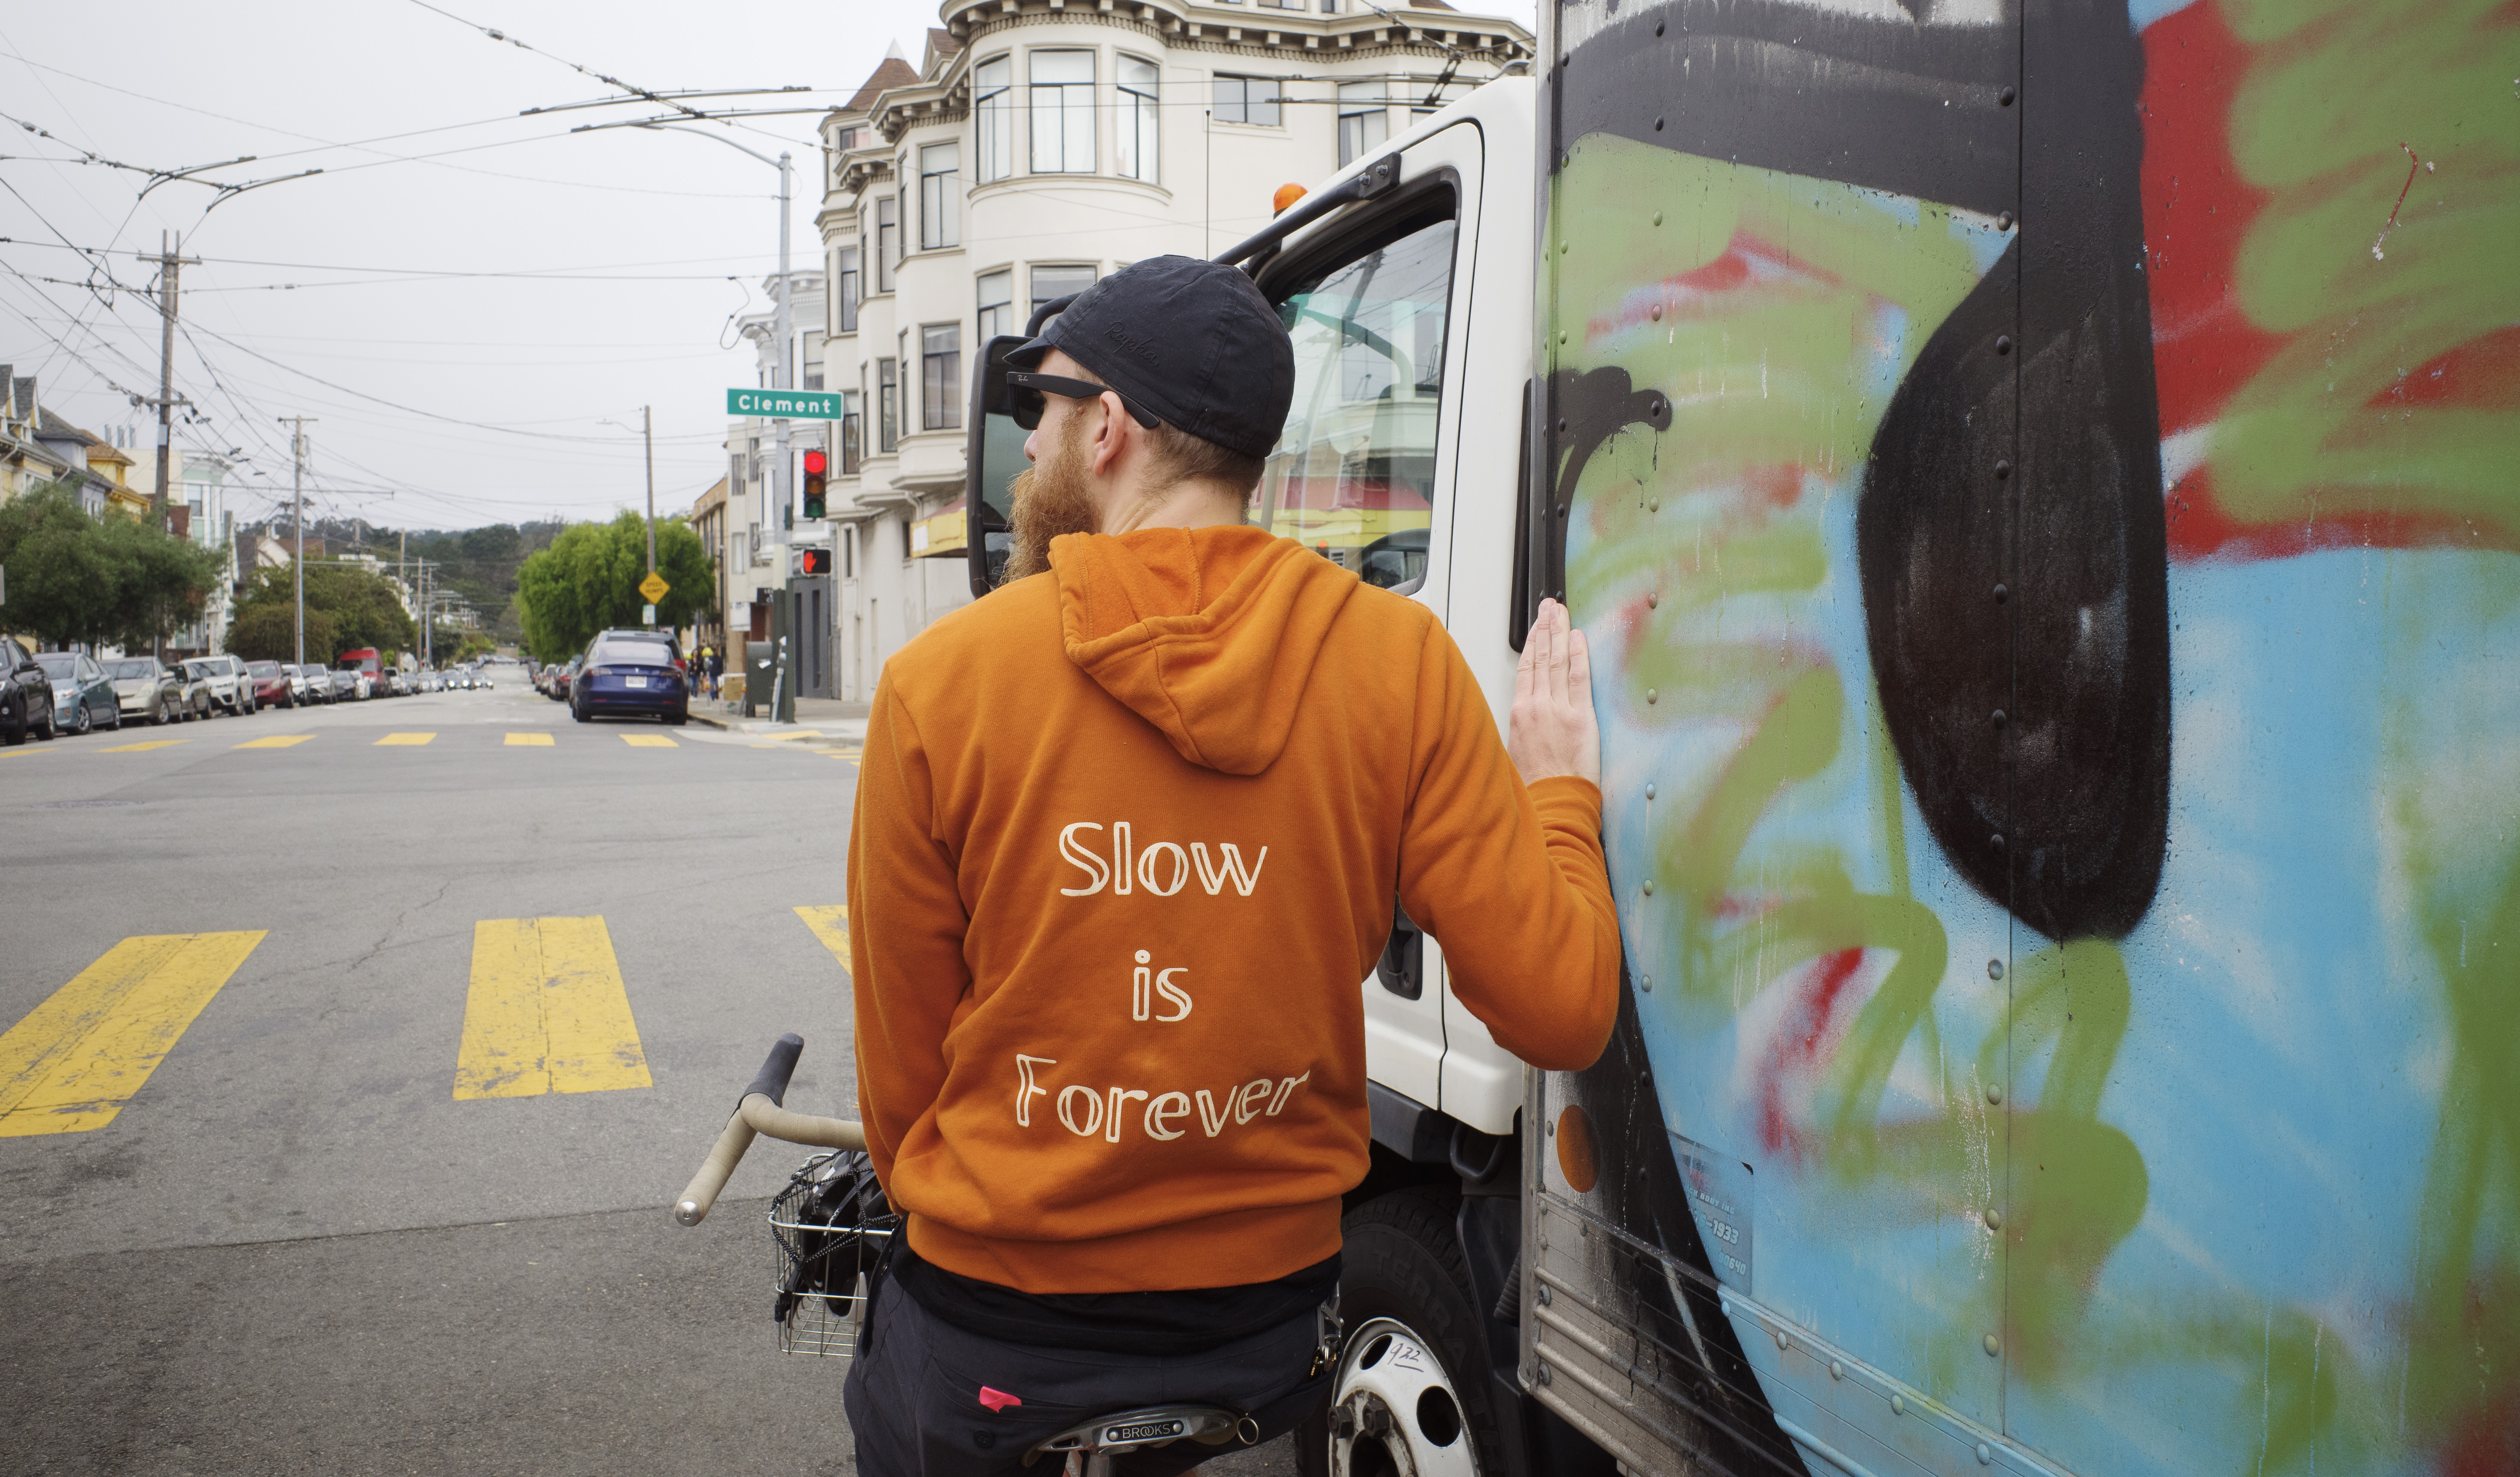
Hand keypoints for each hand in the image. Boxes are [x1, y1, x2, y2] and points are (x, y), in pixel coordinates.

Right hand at [1508, 599, 1600, 785]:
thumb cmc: (1534, 786)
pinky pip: (1579, 678)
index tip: (1536, 626)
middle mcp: (1536, 706)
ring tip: (1560, 611)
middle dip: (1545, 628)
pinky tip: (1577, 637)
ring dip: (1559, 632)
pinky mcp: (1581, 717)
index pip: (1525, 668)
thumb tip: (1526, 716)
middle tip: (1549, 606)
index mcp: (1519, 713)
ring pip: (1557, 661)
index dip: (1531, 643)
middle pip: (1540, 657)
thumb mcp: (1513, 752)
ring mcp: (1558, 709)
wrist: (1552, 804)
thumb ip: (1522, 727)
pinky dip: (1578, 655)